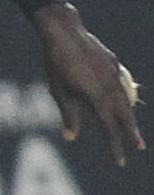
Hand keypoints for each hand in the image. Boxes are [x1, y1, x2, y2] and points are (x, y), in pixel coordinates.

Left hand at [37, 3, 141, 166]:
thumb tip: (71, 137)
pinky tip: (122, 102)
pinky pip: (122, 85)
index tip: (120, 161)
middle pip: (125, 115)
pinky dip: (124, 97)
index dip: (115, 146)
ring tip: (132, 128)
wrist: (65, 33)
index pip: (109, 128)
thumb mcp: (59, 91)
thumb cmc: (56, 64)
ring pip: (126, 100)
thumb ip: (69, 114)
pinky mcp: (113, 64)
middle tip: (138, 147)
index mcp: (97, 96)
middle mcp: (110, 87)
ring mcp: (114, 75)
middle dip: (131, 133)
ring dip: (129, 116)